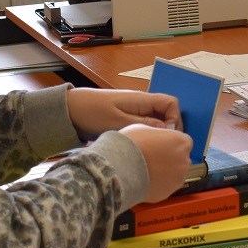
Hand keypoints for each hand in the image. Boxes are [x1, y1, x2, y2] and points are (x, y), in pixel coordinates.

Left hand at [67, 87, 181, 135]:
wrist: (72, 109)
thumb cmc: (93, 112)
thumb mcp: (118, 121)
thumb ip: (143, 124)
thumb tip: (166, 129)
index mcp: (142, 100)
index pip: (171, 103)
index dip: (175, 118)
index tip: (167, 135)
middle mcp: (142, 103)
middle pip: (166, 113)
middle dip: (169, 129)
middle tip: (163, 146)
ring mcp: (135, 110)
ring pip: (157, 120)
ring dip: (158, 133)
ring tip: (153, 148)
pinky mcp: (128, 118)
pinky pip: (146, 125)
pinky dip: (148, 134)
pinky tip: (142, 146)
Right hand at [120, 124, 193, 202]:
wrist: (119, 167)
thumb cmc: (131, 144)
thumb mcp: (144, 128)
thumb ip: (158, 134)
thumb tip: (157, 138)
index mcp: (181, 142)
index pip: (184, 142)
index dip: (172, 144)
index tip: (162, 146)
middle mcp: (184, 160)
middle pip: (181, 159)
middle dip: (171, 159)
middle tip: (153, 158)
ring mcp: (178, 178)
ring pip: (175, 175)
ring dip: (166, 173)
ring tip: (148, 171)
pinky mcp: (169, 193)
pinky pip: (166, 187)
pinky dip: (159, 185)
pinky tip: (146, 180)